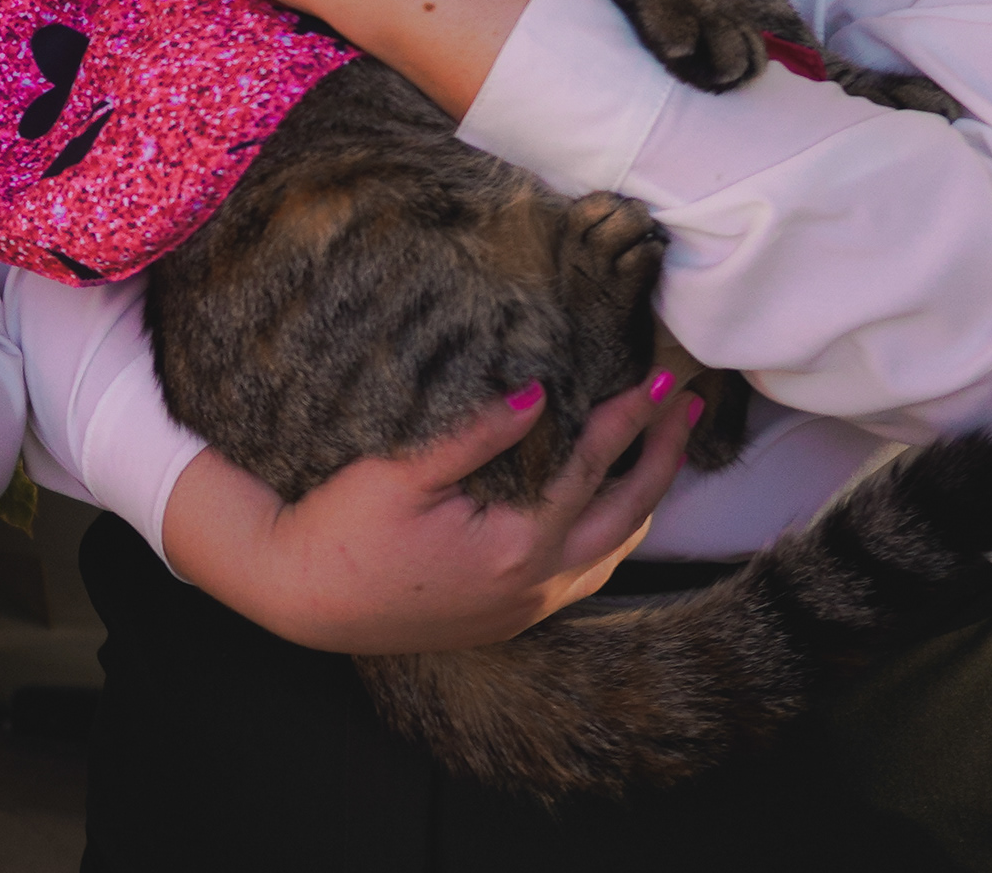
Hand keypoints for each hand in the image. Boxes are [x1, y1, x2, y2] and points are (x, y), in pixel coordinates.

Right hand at [161, 374, 703, 655]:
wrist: (304, 598)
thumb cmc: (342, 529)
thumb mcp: (398, 471)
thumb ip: (474, 434)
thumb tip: (535, 394)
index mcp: (514, 546)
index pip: (592, 468)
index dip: (628, 418)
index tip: (657, 376)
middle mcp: (535, 583)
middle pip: (627, 516)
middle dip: (663, 457)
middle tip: (687, 405)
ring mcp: (526, 605)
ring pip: (614, 551)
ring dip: (644, 496)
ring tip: (663, 449)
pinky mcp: (512, 614)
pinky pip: (587, 572)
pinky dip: (613, 532)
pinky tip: (610, 506)